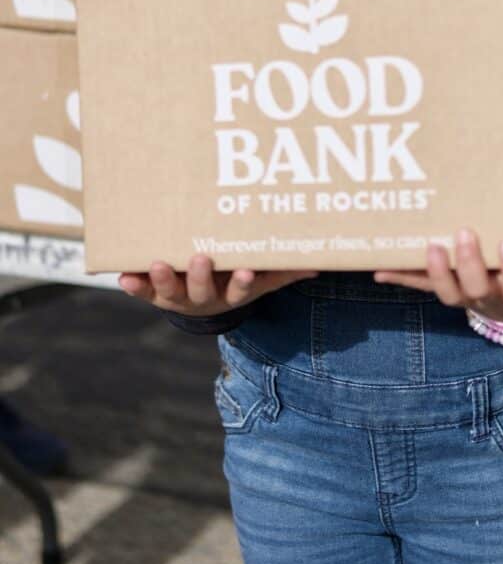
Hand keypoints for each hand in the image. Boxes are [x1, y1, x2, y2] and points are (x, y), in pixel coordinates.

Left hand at [119, 253, 318, 315]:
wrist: (203, 305)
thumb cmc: (234, 282)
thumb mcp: (261, 281)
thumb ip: (283, 273)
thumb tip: (317, 265)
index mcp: (230, 295)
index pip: (240, 291)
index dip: (242, 282)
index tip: (246, 270)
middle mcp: (203, 299)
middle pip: (202, 291)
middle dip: (201, 275)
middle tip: (200, 258)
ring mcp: (177, 298)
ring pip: (170, 292)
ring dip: (162, 279)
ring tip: (158, 263)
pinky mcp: (155, 295)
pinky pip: (143, 292)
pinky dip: (134, 285)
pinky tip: (124, 276)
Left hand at [373, 228, 502, 322]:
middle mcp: (487, 298)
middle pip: (475, 288)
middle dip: (469, 263)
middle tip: (465, 233)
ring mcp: (463, 295)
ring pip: (447, 291)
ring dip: (435, 271)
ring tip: (430, 246)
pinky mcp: (442, 289)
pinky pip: (418, 286)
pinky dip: (398, 277)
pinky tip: (377, 267)